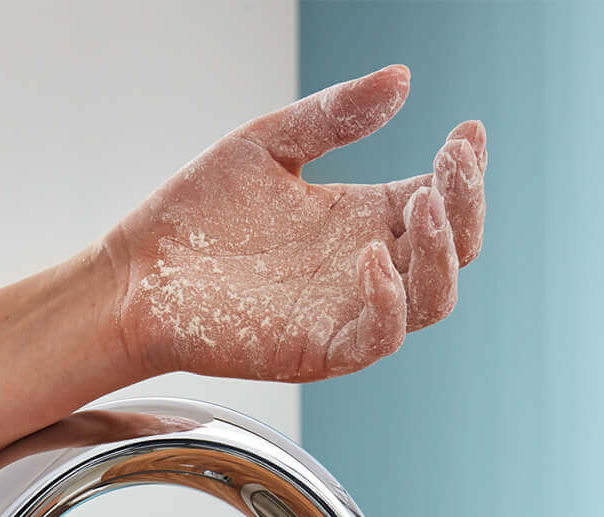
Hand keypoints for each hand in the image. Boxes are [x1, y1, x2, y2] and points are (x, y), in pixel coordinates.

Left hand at [103, 65, 485, 382]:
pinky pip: (377, 339)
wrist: (136, 275)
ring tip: (422, 203)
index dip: (465, 171)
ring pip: (431, 300)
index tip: (468, 133)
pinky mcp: (315, 349)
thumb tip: (401, 79)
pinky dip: (388, 304)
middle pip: (453, 252)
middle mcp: (363, 268)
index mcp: (362, 217)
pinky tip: (371, 258)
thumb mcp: (269, 145)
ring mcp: (343, 312)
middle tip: (453, 164)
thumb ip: (334, 116)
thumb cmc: (194, 216)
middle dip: (466, 206)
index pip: (441, 200)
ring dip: (442, 254)